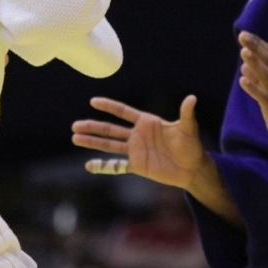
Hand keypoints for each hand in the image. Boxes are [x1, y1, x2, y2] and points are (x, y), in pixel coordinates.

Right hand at [72, 96, 205, 189]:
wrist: (192, 169)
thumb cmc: (192, 146)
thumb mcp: (188, 128)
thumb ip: (186, 114)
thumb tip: (192, 98)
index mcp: (147, 122)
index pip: (123, 112)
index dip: (109, 106)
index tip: (93, 101)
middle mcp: (138, 135)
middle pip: (110, 129)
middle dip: (93, 127)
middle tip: (75, 125)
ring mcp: (136, 150)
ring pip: (109, 145)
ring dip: (92, 142)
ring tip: (75, 138)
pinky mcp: (137, 165)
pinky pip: (117, 165)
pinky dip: (103, 166)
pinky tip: (89, 165)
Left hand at [238, 31, 267, 158]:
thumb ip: (259, 78)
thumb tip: (244, 65)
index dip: (259, 44)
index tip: (245, 34)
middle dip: (256, 47)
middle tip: (243, 35)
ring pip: (266, 76)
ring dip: (255, 63)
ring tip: (243, 52)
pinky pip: (263, 97)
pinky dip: (253, 88)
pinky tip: (242, 81)